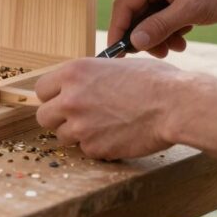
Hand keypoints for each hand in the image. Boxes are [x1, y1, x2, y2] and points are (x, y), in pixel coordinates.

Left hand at [35, 58, 182, 159]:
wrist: (174, 105)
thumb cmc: (153, 81)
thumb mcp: (114, 66)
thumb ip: (90, 77)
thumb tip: (81, 84)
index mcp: (74, 72)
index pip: (41, 89)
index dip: (53, 96)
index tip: (62, 99)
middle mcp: (70, 98)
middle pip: (44, 116)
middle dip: (58, 118)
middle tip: (77, 118)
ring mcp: (80, 125)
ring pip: (62, 136)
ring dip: (78, 134)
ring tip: (102, 126)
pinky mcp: (94, 148)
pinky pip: (85, 150)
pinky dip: (98, 146)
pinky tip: (116, 136)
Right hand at [110, 0, 216, 55]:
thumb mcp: (190, 11)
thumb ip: (159, 26)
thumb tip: (134, 41)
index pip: (124, 4)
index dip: (118, 29)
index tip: (116, 53)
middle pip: (135, 13)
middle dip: (144, 36)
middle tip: (156, 54)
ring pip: (149, 19)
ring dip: (159, 37)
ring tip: (175, 48)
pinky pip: (162, 19)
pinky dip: (169, 33)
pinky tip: (182, 41)